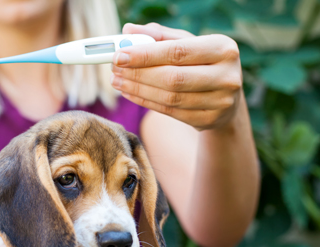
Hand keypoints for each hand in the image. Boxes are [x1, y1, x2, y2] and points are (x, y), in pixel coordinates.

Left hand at [111, 23, 242, 130]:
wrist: (227, 98)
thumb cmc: (202, 64)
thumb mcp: (187, 44)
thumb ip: (159, 36)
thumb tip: (127, 31)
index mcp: (223, 48)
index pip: (177, 52)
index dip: (145, 55)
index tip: (119, 55)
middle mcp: (226, 75)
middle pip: (173, 77)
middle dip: (138, 74)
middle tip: (115, 69)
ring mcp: (220, 101)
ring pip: (169, 97)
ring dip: (137, 90)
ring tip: (118, 81)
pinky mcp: (209, 120)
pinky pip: (170, 112)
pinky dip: (145, 102)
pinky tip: (130, 93)